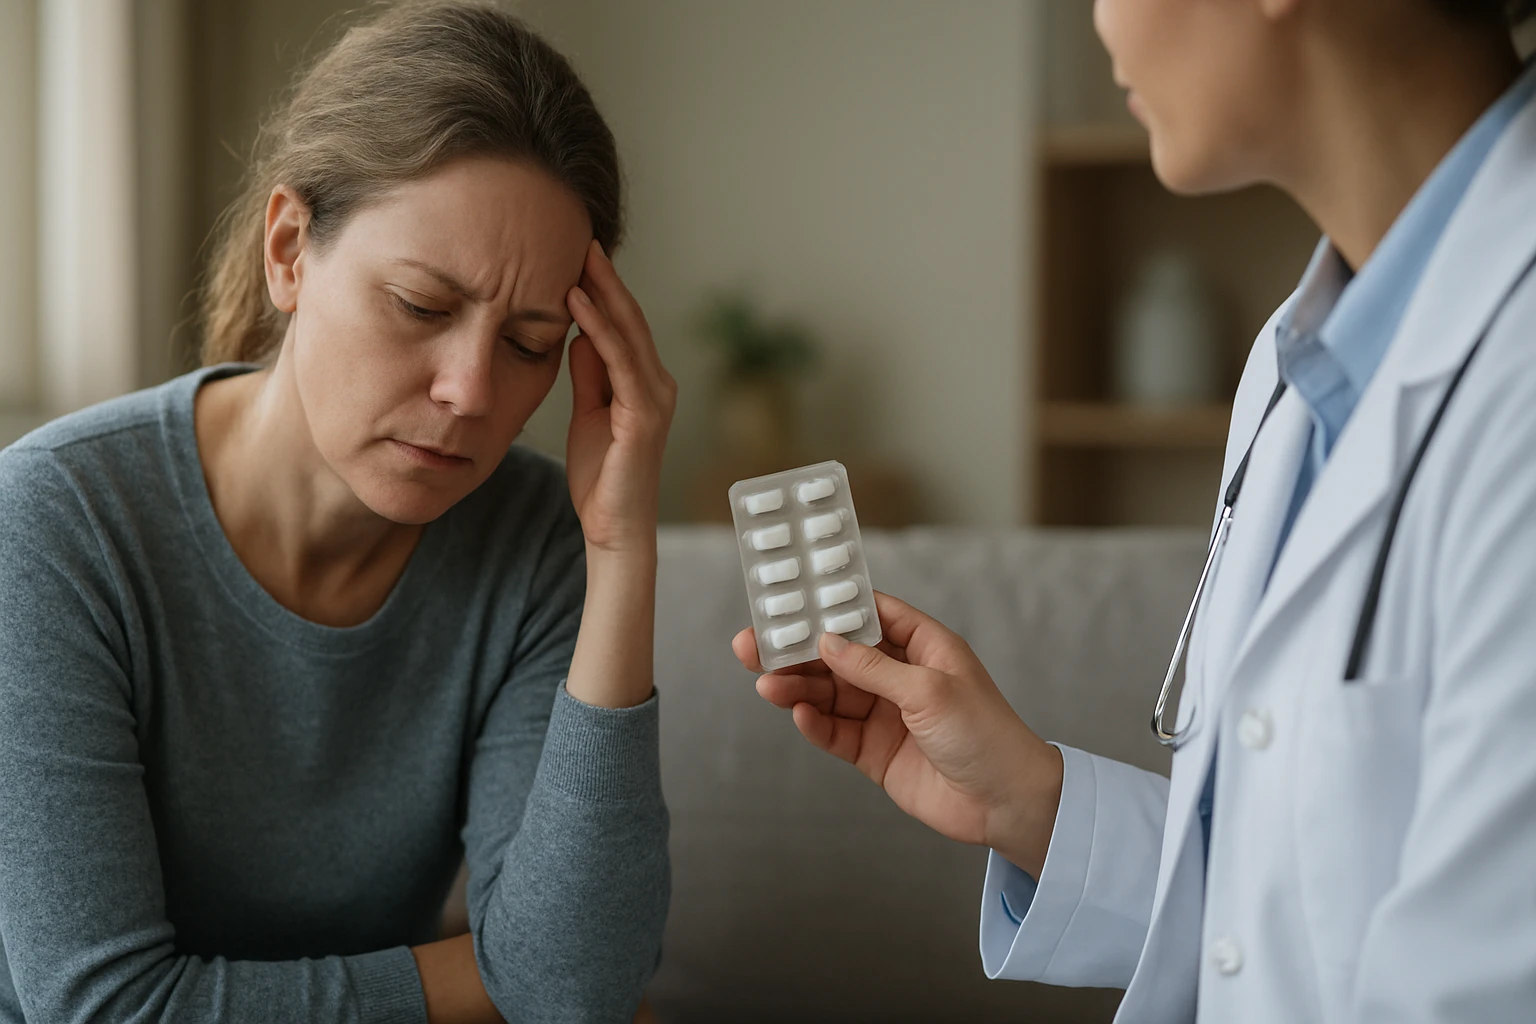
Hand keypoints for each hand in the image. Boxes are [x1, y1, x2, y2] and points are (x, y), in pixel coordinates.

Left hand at [564, 240, 676, 556]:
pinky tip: (578, 301)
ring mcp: (655, 398)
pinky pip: (619, 361)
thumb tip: (579, 331)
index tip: (577, 252)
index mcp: (644, 383)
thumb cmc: (600, 476)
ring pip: (628, 332)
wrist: (612, 527)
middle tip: (581, 236)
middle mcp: (657, 384)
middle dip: (605, 277)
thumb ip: (589, 373)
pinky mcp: (644, 415)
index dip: (603, 287)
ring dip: (603, 292)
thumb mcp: (588, 412)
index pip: (623, 324)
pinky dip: (599, 328)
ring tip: (578, 257)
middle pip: (630, 318)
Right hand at [733, 591, 1063, 875]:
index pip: (869, 614)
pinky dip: (814, 723)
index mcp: (923, 646)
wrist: (1006, 803)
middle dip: (796, 650)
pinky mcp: (875, 752)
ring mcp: (885, 714)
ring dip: (797, 687)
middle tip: (752, 645)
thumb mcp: (929, 690)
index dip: (830, 605)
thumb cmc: (985, 734)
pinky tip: (797, 713)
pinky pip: (835, 731)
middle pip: (837, 656)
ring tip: (767, 684)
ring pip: (829, 693)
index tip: (788, 597)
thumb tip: (827, 641)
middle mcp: (900, 676)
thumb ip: (873, 668)